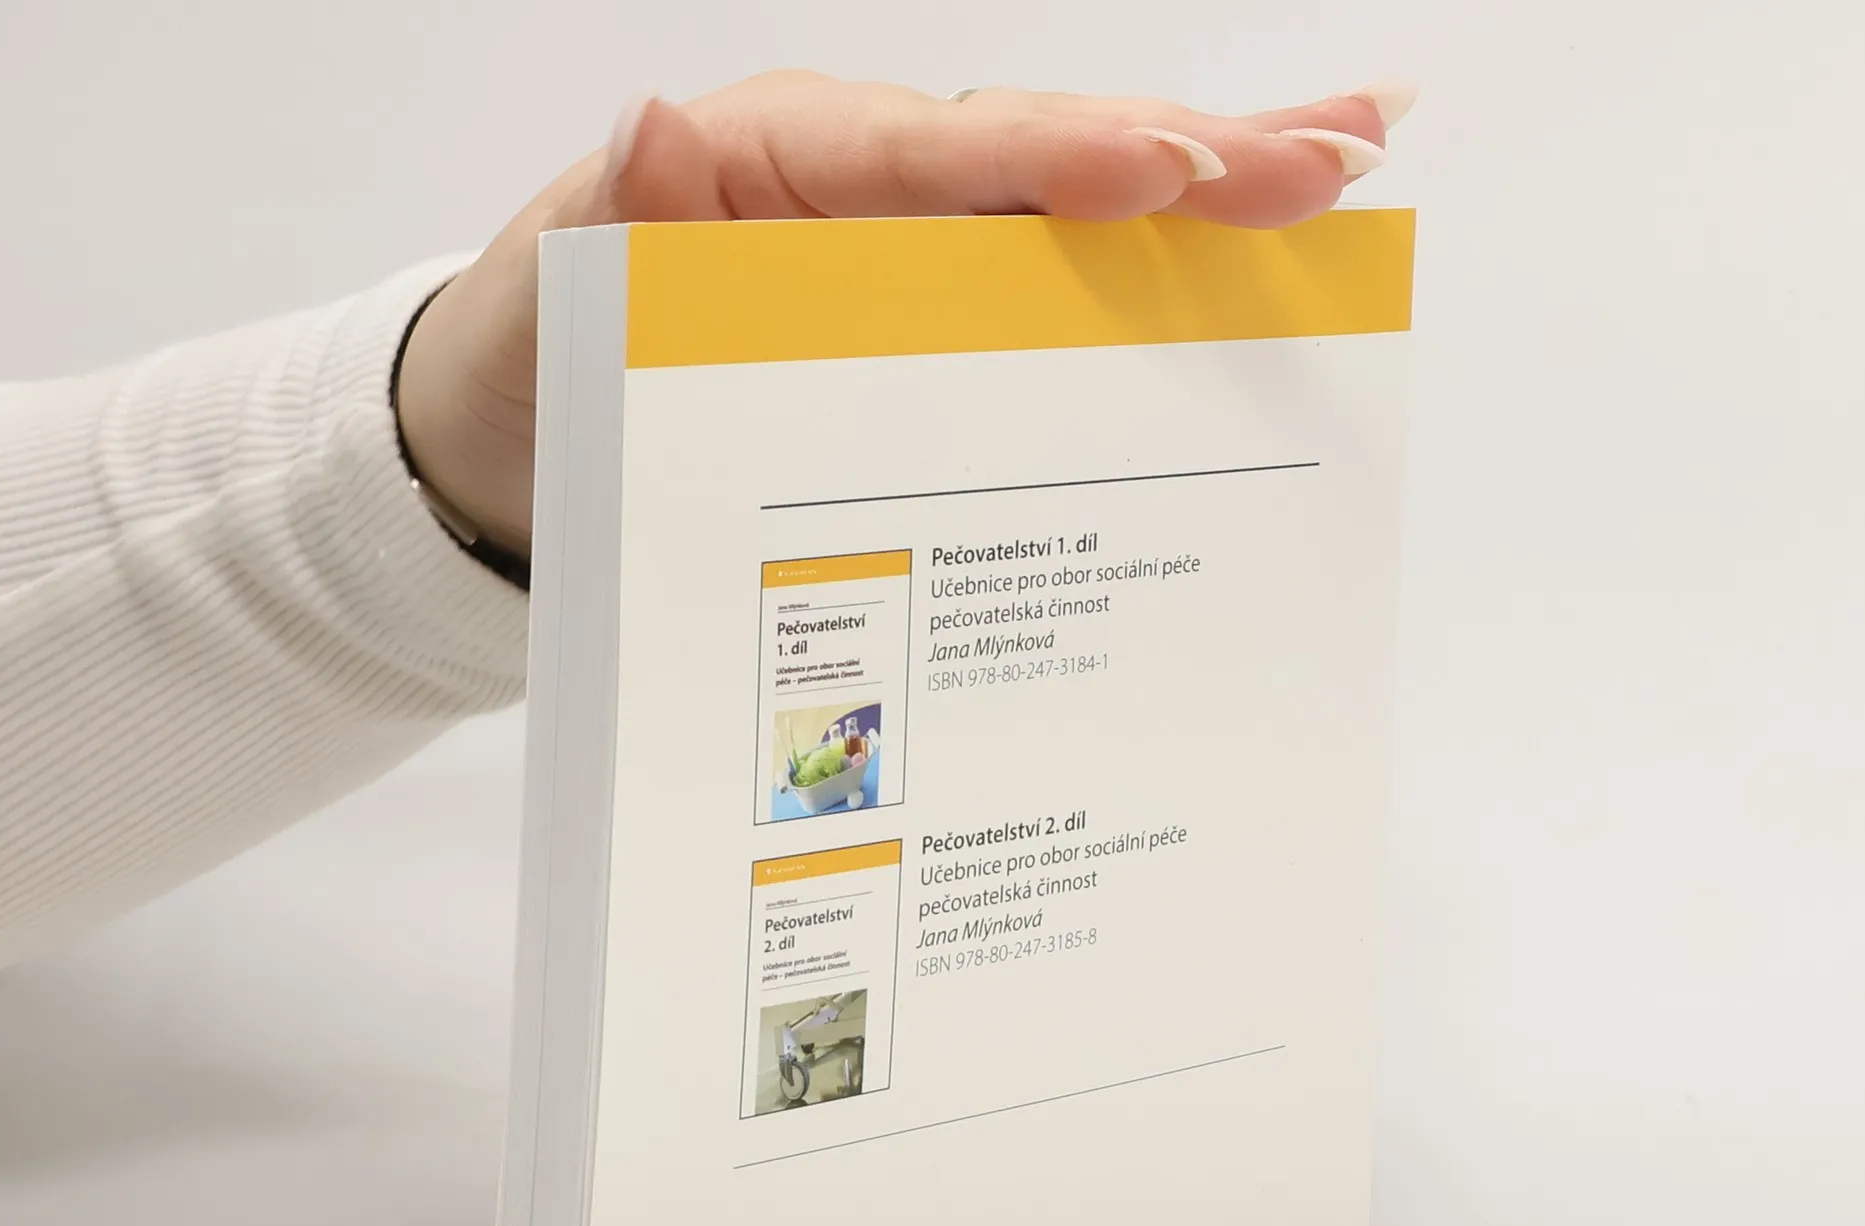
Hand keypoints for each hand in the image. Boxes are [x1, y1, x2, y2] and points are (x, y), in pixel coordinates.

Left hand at [395, 72, 1413, 558]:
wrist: (520, 455)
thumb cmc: (537, 366)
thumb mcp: (548, 303)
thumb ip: (609, 228)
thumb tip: (660, 130)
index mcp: (782, 164)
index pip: (941, 154)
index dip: (1062, 161)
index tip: (1173, 173)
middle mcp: (867, 198)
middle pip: (1048, 165)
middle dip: (1197, 159)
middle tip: (1344, 152)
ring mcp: (907, 266)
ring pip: (1075, 226)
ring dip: (1213, 209)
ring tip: (1345, 179)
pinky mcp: (925, 338)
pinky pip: (1047, 308)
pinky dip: (1150, 294)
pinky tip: (1247, 280)